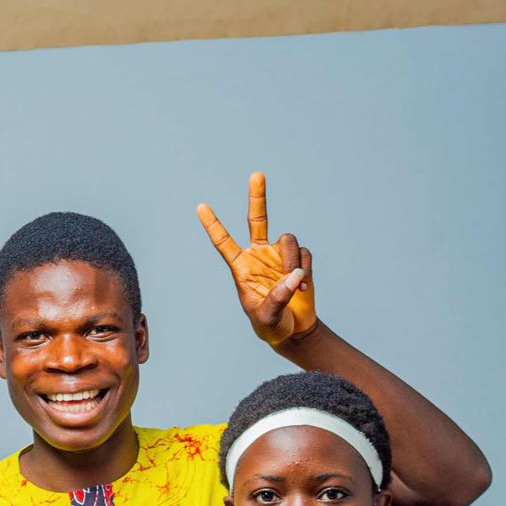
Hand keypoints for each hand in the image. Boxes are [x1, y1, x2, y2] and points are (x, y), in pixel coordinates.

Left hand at [197, 172, 315, 346]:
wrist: (293, 331)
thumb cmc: (271, 326)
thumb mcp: (267, 317)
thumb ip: (277, 298)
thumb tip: (292, 276)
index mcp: (241, 267)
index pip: (224, 242)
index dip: (213, 225)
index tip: (201, 207)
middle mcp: (259, 255)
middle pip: (257, 219)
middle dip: (258, 196)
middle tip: (257, 174)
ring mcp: (279, 255)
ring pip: (288, 240)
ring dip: (292, 261)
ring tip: (294, 284)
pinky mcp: (298, 260)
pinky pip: (304, 253)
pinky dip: (305, 269)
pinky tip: (302, 287)